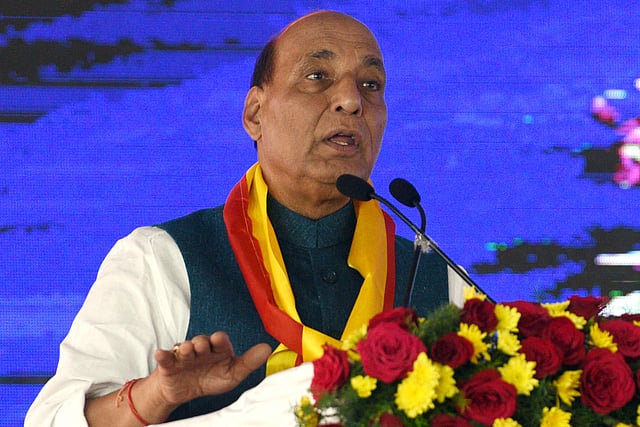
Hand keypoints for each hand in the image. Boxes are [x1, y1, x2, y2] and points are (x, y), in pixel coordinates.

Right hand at [153, 332, 271, 406]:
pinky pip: (165, 358)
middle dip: (201, 343)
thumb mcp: (232, 374)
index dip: (219, 340)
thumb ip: (249, 362)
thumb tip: (268, 348)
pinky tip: (161, 353)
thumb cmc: (211, 378)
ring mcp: (184, 356)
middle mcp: (201, 349)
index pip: (219, 340)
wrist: (186, 391)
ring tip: (187, 350)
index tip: (219, 340)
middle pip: (201, 340)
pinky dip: (163, 355)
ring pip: (184, 347)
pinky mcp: (169, 365)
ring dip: (185, 348)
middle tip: (202, 346)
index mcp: (217, 349)